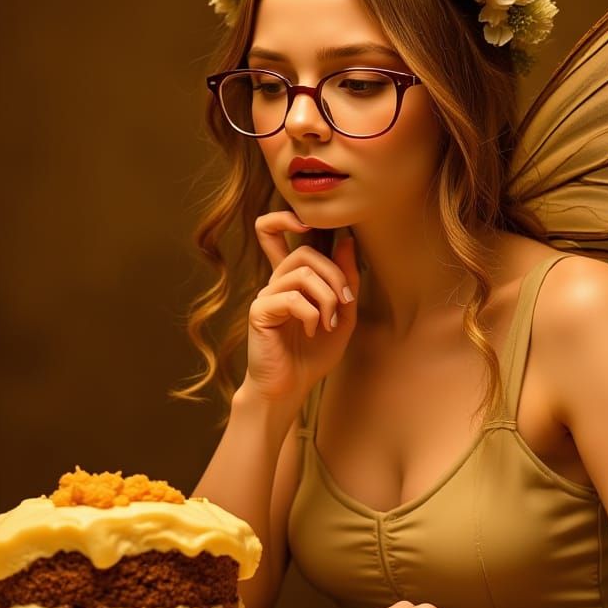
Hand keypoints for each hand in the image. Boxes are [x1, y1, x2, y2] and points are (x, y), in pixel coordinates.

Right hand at [245, 211, 359, 405]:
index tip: (304, 224)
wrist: (291, 388)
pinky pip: (291, 297)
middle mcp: (276, 283)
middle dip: (335, 275)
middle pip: (306, 253)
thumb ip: (347, 282)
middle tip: (345, 303)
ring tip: (329, 323)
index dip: (284, 219)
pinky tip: (313, 330)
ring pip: (302, 273)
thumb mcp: (342, 316)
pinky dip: (311, 313)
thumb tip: (347, 242)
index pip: (273, 234)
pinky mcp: (259, 312)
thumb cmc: (313, 355)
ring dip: (327, 298)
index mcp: (292, 280)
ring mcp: (266, 296)